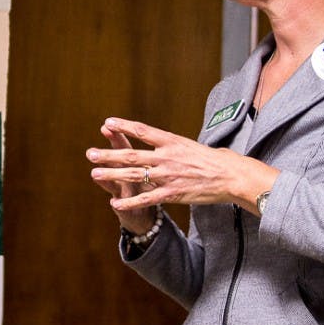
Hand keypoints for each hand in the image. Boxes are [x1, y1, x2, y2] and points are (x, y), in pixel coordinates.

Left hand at [86, 117, 278, 215]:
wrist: (233, 176)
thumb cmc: (217, 161)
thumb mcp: (194, 146)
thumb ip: (174, 147)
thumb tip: (165, 144)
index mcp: (173, 141)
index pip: (143, 131)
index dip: (124, 127)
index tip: (107, 123)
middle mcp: (167, 156)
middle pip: (132, 154)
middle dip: (109, 154)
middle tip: (91, 153)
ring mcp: (168, 175)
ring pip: (134, 175)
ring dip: (112, 174)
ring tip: (94, 172)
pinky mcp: (172, 193)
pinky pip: (146, 198)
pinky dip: (129, 200)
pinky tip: (114, 202)